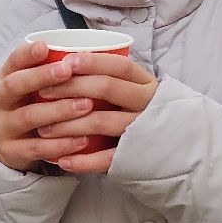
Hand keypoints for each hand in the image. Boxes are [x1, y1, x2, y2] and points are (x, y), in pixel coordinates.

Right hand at [0, 41, 100, 172]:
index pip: (11, 62)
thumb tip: (90, 53)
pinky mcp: (11, 152)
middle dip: (40, 77)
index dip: (26, 54)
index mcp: (5, 80)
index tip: (45, 47)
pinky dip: (60, 144)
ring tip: (86, 105)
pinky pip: (36, 148)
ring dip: (58, 110)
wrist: (10, 147)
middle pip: (13, 86)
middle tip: (67, 71)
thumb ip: (51, 71)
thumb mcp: (33, 88)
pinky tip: (83, 139)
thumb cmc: (31, 107)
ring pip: (27, 117)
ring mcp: (3, 128)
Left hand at [32, 51, 159, 173]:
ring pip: (102, 121)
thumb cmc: (144, 112)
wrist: (179, 149)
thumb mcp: (136, 91)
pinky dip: (83, 161)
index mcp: (145, 83)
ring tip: (43, 130)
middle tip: (42, 92)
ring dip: (68, 125)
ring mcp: (142, 129)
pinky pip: (107, 158)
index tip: (65, 61)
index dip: (92, 62)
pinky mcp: (136, 155)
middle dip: (71, 88)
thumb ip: (111, 78)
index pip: (119, 66)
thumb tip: (67, 62)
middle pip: (107, 88)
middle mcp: (146, 102)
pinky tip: (62, 161)